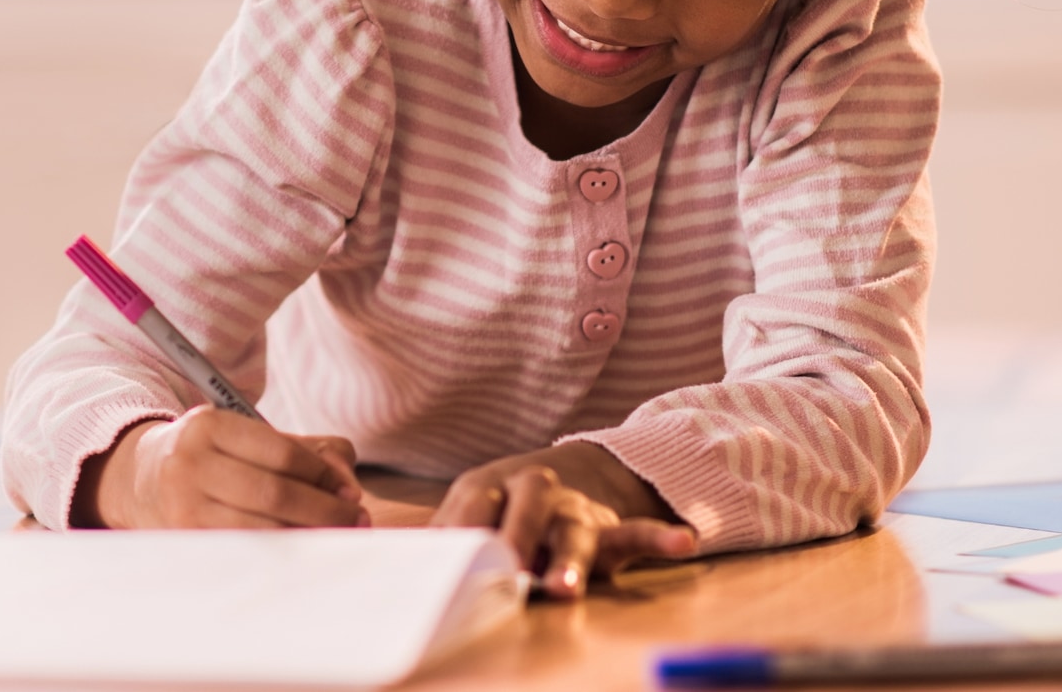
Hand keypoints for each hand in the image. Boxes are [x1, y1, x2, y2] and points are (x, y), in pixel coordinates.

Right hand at [82, 407, 371, 529]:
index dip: (323, 475)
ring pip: (261, 530)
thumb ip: (307, 450)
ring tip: (336, 536)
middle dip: (325, 511)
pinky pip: (245, 552)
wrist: (141, 480)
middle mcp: (187, 465)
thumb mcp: (249, 436)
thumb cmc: (215, 456)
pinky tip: (302, 550)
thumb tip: (346, 485)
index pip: (281, 454)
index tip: (350, 490)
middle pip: (273, 495)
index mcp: (207, 426)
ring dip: (308, 536)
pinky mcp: (183, 543)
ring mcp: (181, 508)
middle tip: (355, 518)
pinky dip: (281, 553)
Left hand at [430, 444, 696, 598]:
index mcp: (488, 489)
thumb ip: (434, 532)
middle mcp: (533, 495)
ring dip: (571, 561)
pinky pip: (640, 531)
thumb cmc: (505, 503)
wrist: (580, 472)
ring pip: (575, 533)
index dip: (462, 532)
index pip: (470, 506)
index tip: (450, 564)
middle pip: (522, 512)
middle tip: (507, 580)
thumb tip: (379, 554)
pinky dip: (660, 537)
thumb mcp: (467, 508)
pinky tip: (682, 541)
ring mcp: (575, 513)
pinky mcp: (612, 530)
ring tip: (565, 589)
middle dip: (514, 545)